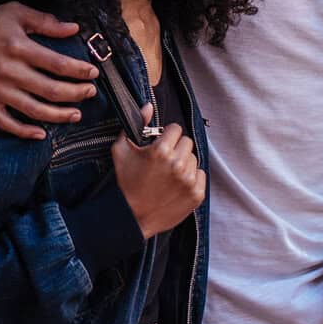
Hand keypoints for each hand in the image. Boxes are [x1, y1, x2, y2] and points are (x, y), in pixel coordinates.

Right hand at [0, 4, 94, 138]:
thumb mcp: (14, 12)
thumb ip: (45, 21)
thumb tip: (73, 28)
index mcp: (18, 47)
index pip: (58, 64)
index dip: (79, 71)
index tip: (92, 73)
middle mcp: (8, 71)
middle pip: (51, 90)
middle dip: (76, 94)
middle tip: (90, 93)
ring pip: (34, 110)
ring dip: (59, 115)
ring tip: (76, 115)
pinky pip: (7, 123)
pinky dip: (25, 132)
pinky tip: (41, 133)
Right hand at [111, 106, 204, 237]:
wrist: (131, 217)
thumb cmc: (125, 182)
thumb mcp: (121, 150)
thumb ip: (136, 124)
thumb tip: (148, 106)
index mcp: (161, 151)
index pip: (175, 129)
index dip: (166, 135)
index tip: (160, 144)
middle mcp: (178, 164)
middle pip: (187, 142)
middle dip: (176, 147)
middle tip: (164, 160)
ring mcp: (189, 180)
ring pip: (193, 158)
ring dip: (183, 162)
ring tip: (168, 174)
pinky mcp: (196, 195)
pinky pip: (201, 175)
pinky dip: (191, 177)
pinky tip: (176, 184)